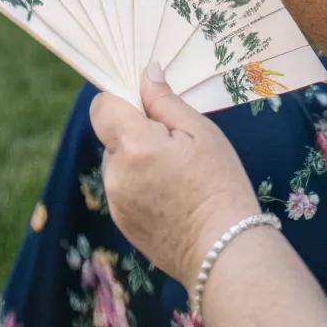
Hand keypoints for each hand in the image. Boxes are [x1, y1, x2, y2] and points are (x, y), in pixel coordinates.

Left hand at [91, 66, 258, 287]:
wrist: (224, 252)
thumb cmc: (219, 185)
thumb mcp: (200, 132)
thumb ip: (165, 101)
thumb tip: (145, 73)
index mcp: (133, 145)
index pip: (102, 106)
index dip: (121, 99)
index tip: (146, 104)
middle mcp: (116, 174)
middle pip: (112, 135)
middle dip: (136, 132)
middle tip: (175, 145)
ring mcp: (116, 202)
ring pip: (118, 163)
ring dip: (137, 160)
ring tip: (176, 175)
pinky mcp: (122, 224)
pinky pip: (124, 189)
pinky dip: (140, 186)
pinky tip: (171, 196)